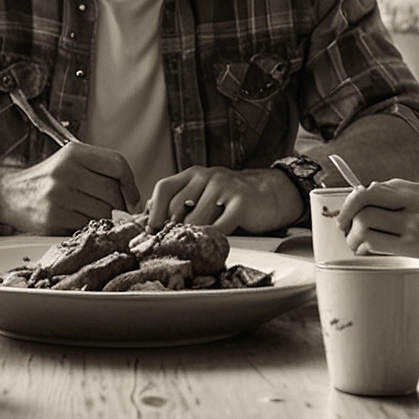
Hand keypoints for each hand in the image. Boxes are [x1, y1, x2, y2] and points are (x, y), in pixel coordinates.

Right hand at [0, 143, 140, 233]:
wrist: (10, 194)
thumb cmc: (48, 180)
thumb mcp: (72, 162)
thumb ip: (102, 171)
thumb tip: (133, 199)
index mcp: (74, 153)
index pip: (117, 165)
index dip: (131, 184)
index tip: (132, 197)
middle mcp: (66, 171)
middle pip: (112, 192)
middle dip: (118, 205)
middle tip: (113, 210)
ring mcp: (58, 195)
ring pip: (103, 212)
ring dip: (104, 218)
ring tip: (92, 213)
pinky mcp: (53, 217)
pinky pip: (87, 226)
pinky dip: (89, 227)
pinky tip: (79, 220)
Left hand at [147, 166, 302, 234]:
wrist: (270, 194)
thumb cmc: (231, 199)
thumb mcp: (203, 194)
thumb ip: (179, 202)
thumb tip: (148, 217)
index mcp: (193, 174)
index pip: (163, 188)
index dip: (154, 211)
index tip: (151, 231)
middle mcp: (206, 176)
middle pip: (177, 208)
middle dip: (174, 229)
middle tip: (178, 243)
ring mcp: (224, 187)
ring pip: (196, 220)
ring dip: (197, 236)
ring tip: (202, 241)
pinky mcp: (240, 202)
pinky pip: (219, 227)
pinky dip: (214, 239)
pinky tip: (217, 241)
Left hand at [342, 179, 418, 327]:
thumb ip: (401, 212)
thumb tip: (360, 208)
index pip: (374, 188)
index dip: (352, 202)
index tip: (346, 217)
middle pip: (363, 200)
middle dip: (347, 218)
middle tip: (347, 235)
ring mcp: (416, 225)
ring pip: (363, 221)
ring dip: (352, 238)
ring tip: (359, 250)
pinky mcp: (411, 247)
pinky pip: (370, 242)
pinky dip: (362, 251)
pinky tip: (369, 259)